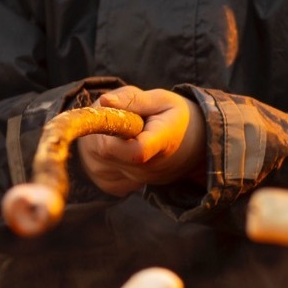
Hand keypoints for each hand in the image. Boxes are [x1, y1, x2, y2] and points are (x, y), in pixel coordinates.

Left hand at [77, 86, 206, 196]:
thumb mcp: (162, 100)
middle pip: (106, 150)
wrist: (193, 148)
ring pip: (94, 159)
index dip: (116, 130)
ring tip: (116, 128)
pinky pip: (96, 172)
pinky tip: (110, 145)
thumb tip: (105, 101)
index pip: (136, 150)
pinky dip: (96, 156)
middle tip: (116, 114)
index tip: (111, 110)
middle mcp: (149, 167)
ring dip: (95, 139)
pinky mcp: (123, 187)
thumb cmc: (175, 118)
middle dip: (100, 126)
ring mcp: (135, 180)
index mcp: (163, 142)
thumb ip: (133, 100)